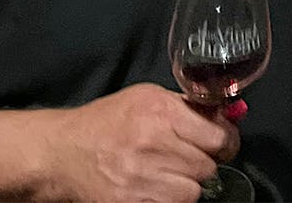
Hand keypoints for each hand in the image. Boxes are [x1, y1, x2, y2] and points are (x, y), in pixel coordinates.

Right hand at [40, 83, 239, 201]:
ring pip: (194, 191)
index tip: (219, 144)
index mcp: (160, 111)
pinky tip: (153, 187)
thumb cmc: (106, 123)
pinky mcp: (133, 202)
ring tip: (164, 174)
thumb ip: (188, 106)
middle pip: (208, 166)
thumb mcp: (146, 99)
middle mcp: (153, 142)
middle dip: (201, 163)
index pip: (219, 136)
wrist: (62, 153)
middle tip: (183, 158)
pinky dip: (168, 199)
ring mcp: (142, 176)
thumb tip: (228, 116)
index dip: (224, 142)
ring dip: (185, 185)